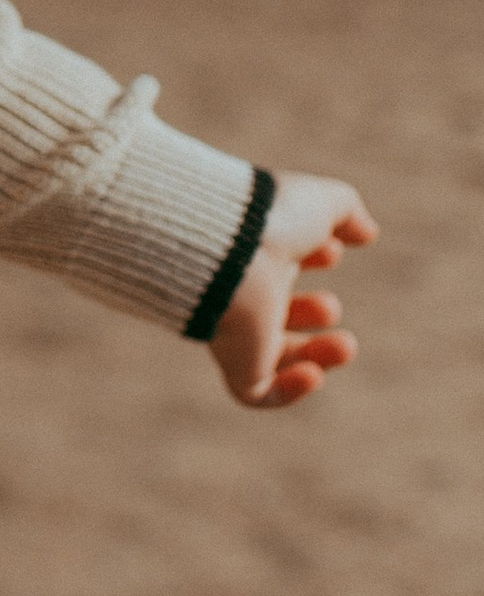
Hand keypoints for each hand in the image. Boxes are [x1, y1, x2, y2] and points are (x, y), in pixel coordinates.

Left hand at [209, 175, 376, 408]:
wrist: (229, 246)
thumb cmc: (271, 219)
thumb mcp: (320, 202)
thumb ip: (346, 214)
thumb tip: (366, 232)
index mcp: (255, 247)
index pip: (280, 258)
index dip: (314, 256)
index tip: (331, 249)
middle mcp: (242, 289)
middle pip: (275, 310)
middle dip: (313, 312)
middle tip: (331, 306)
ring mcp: (237, 328)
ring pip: (272, 357)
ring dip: (316, 356)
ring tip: (345, 344)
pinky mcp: (235, 361)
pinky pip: (254, 393)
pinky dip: (289, 392)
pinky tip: (313, 373)